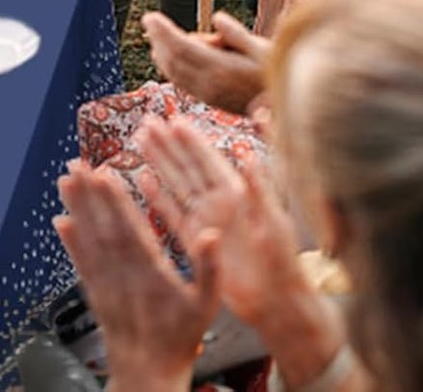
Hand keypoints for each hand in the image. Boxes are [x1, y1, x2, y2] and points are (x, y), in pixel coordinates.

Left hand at [55, 159, 220, 389]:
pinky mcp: (94, 294)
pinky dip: (68, 242)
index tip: (105, 174)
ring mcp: (105, 284)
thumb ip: (210, 268)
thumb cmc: (181, 338)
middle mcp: (124, 275)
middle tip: (76, 163)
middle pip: (103, 227)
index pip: (131, 229)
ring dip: (75, 209)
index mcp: (152, 273)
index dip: (117, 201)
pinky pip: (79, 264)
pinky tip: (59, 221)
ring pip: (88, 240)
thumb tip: (210, 234)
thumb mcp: (207, 306)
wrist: (149, 375)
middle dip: (89, 194)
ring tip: (65, 179)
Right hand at [136, 117, 302, 327]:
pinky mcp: (193, 239)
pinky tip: (142, 180)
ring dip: (159, 161)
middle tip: (149, 121)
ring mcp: (204, 219)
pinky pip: (171, 213)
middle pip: (187, 166)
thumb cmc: (282, 261)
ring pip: (176, 183)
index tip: (174, 120)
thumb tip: (247, 155)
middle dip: (168, 143)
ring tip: (141, 139)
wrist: (275, 301)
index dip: (192, 140)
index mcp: (236, 194)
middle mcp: (217, 202)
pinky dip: (157, 197)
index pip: (209, 160)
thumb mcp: (273, 222)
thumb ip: (259, 189)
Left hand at [142, 10, 267, 114]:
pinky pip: (183, 83)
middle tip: (148, 20)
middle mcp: (211, 85)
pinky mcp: (212, 101)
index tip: (150, 16)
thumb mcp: (265, 49)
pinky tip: (166, 58)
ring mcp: (210, 96)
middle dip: (158, 39)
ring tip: (154, 36)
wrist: (289, 108)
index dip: (163, 31)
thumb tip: (217, 17)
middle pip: (173, 60)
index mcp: (222, 69)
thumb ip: (238, 34)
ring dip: (161, 54)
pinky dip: (170, 68)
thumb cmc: (279, 72)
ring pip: (175, 74)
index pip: (182, 47)